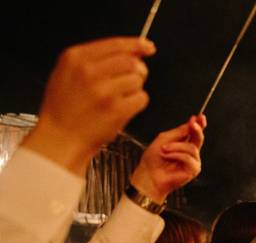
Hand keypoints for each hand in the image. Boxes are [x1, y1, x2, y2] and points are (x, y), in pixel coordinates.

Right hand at [22, 37, 155, 174]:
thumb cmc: (64, 109)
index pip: (116, 44)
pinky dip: (136, 104)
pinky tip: (121, 110)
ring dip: (134, 90)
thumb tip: (132, 52)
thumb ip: (95, 59)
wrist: (59, 139)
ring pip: (137, 80)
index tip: (148, 47)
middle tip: (130, 81)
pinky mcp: (116, 109)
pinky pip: (141, 99)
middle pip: (131, 62)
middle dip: (137, 71)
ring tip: (118, 99)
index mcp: (75, 58)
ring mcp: (103, 91)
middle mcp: (89, 71)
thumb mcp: (67, 74)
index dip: (136, 45)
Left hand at [129, 115, 205, 202]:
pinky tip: (167, 157)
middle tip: (193, 124)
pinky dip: (176, 155)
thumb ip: (179, 131)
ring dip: (176, 147)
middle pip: (198, 138)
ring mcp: (193, 161)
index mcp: (182, 143)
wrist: (149, 175)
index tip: (200, 116)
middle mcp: (189, 152)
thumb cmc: (153, 159)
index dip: (199, 124)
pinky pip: (189, 158)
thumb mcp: (164, 139)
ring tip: (163, 150)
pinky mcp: (193, 170)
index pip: (194, 132)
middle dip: (197, 130)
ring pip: (191, 147)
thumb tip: (193, 122)